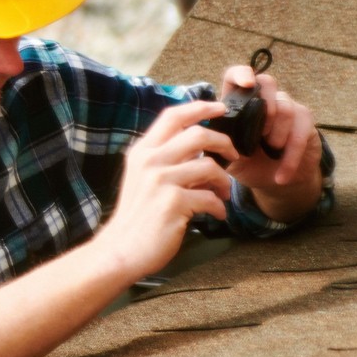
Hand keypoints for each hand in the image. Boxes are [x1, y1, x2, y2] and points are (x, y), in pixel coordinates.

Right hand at [95, 100, 234, 282]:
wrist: (121, 249)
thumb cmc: (137, 216)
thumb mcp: (143, 178)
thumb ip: (165, 160)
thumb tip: (201, 150)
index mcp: (142, 151)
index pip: (173, 116)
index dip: (200, 107)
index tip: (220, 107)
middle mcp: (150, 161)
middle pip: (198, 134)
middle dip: (224, 143)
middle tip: (235, 156)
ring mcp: (161, 181)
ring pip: (210, 167)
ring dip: (225, 181)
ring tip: (224, 194)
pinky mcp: (173, 203)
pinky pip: (211, 198)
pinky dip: (219, 207)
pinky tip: (217, 215)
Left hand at [216, 65, 323, 222]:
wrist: (273, 182)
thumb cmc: (247, 164)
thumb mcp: (226, 156)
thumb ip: (217, 144)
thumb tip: (207, 139)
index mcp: (239, 104)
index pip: (235, 76)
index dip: (241, 73)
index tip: (247, 84)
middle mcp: (264, 99)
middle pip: (268, 82)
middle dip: (265, 108)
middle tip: (260, 135)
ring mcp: (286, 107)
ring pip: (286, 107)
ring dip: (278, 135)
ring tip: (271, 152)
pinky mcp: (304, 122)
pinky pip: (301, 131)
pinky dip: (290, 157)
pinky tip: (281, 175)